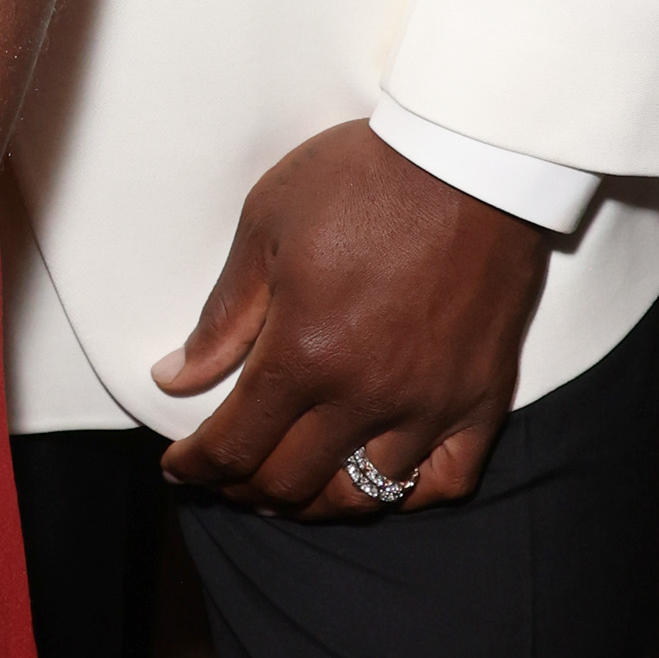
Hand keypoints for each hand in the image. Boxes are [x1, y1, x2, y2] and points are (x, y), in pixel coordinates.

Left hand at [151, 121, 543, 516]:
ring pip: (362, 496)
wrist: (469, 155)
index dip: (197, 467)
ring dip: (315, 503)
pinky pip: (447, 482)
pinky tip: (379, 478)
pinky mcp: (482, 398)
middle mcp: (365, 395)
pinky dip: (407, 493)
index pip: (234, 446)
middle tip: (226, 477)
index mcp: (304, 354)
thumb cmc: (362, 178)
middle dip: (242, 490)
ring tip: (292, 487)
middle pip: (291, 483)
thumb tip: (176, 378)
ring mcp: (429, 404)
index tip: (180, 467)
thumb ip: (224, 316)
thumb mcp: (266, 228)